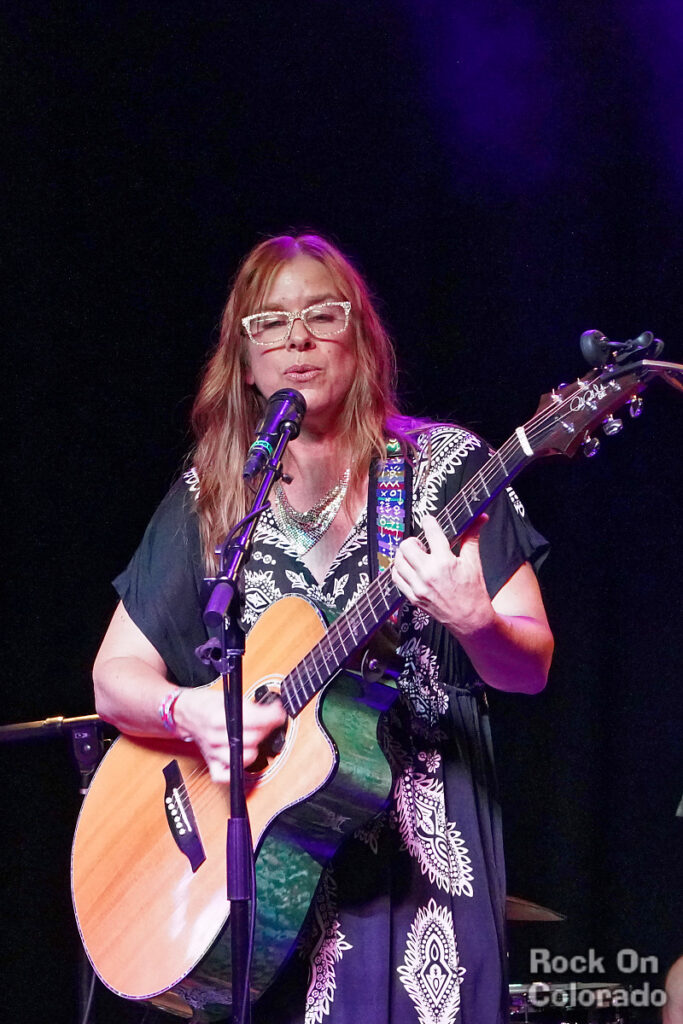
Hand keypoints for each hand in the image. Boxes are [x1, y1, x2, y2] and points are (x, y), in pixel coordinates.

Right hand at [174, 687, 286, 783]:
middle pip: (253, 739)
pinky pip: (225, 777)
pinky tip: (242, 758)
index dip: (271, 716)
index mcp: (217, 717)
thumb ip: (249, 706)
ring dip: (256, 747)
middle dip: (266, 728)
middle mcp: (214, 737)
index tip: (278, 712)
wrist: (185, 714)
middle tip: (270, 721)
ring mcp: (212, 753)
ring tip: (256, 737)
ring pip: (245, 757)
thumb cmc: (206, 704)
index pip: (253, 720)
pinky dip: (236, 771)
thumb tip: (273, 711)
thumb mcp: (229, 697)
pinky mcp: (211, 764)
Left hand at [391, 513, 493, 637]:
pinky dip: (399, 570)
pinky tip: (408, 568)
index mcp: (444, 562)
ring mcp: (418, 586)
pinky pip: (396, 578)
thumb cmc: (473, 593)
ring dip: (404, 555)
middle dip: (413, 541)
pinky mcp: (413, 597)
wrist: (470, 619)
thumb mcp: (474, 562)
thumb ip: (472, 537)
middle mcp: (428, 573)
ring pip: (398, 561)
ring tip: (415, 556)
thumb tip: (479, 518)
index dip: (429, 522)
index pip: (431, 532)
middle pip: (407, 546)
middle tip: (421, 544)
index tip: (428, 520)